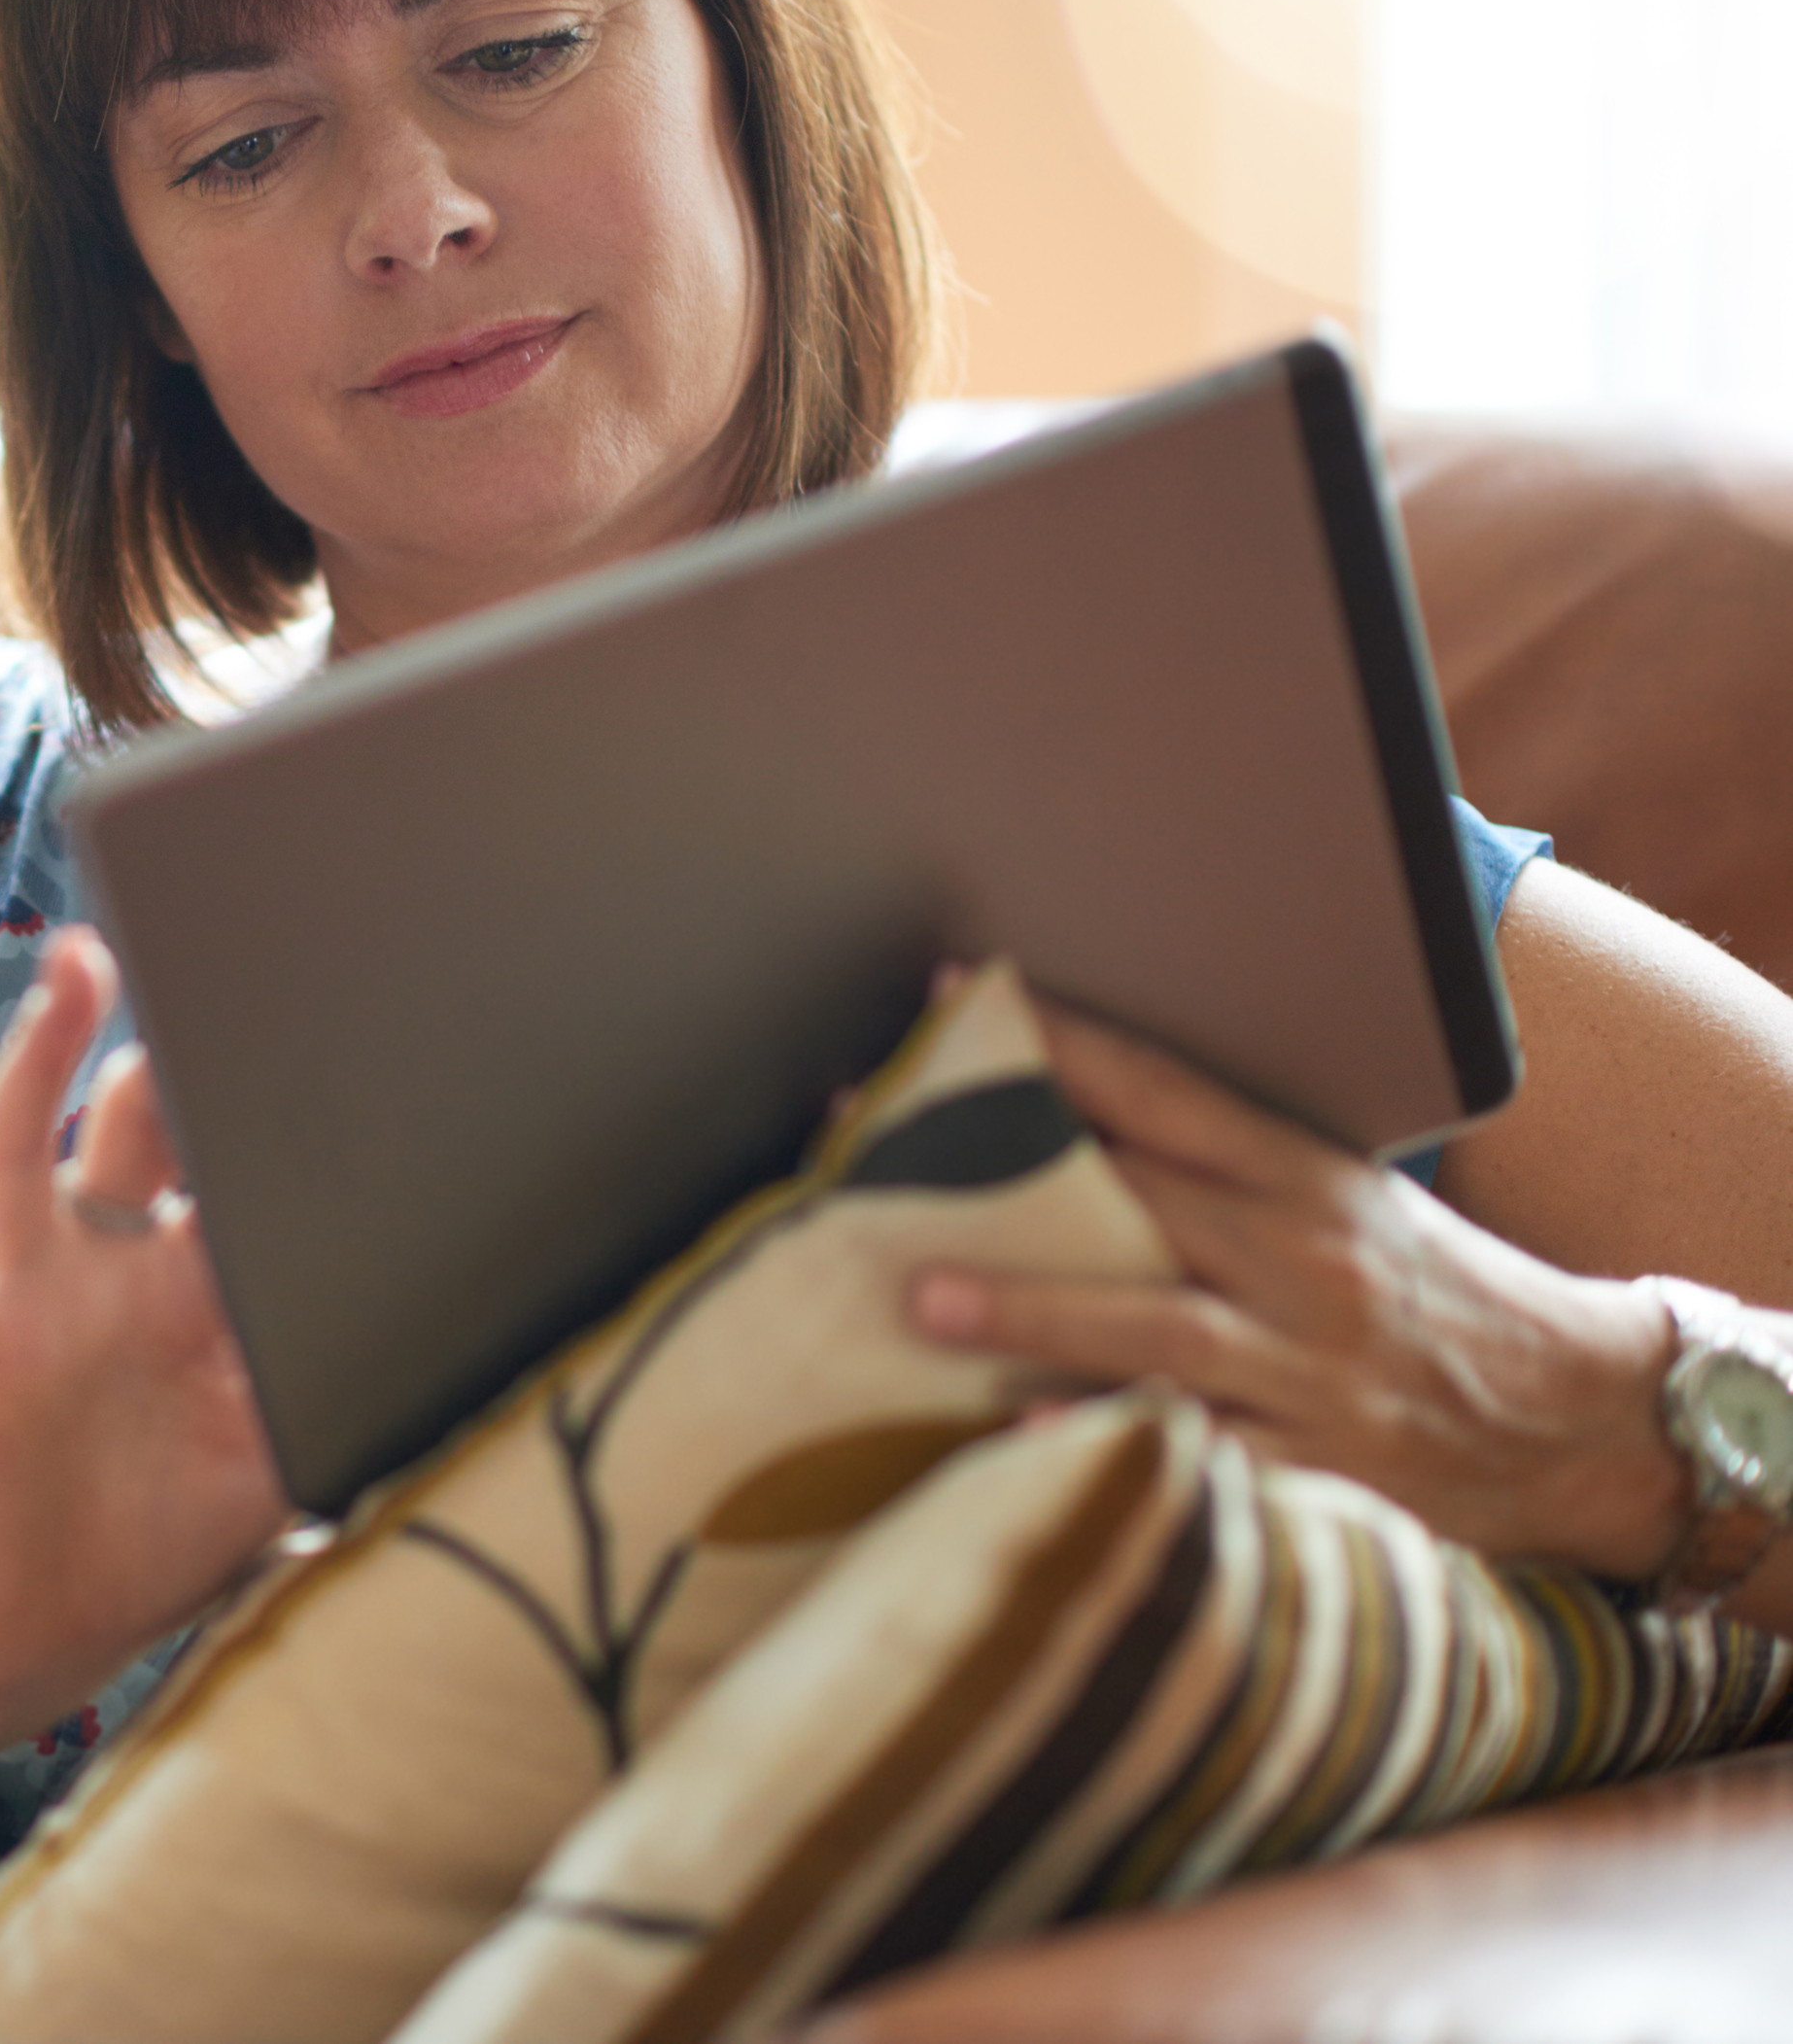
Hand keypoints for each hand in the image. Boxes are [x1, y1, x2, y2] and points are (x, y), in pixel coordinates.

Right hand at [0, 929, 287, 1807]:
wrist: (31, 1646)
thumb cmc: (155, 1545)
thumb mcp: (274, 1479)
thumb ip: (344, 1419)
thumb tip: (475, 1376)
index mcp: (192, 1291)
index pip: (239, 1170)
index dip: (279, 1102)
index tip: (344, 1009)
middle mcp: (106, 1273)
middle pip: (141, 1128)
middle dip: (174, 1041)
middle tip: (220, 940)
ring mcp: (26, 1309)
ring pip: (25, 1157)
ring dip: (42, 1059)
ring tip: (77, 967)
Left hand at [904, 992, 1690, 1578]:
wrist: (1583, 1413)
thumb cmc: (1431, 1292)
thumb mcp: (1345, 1202)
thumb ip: (1218, 1167)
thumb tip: (1067, 1118)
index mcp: (1304, 1179)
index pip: (1168, 1091)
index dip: (1060, 1044)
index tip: (953, 995)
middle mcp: (1303, 1262)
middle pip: (1143, 1199)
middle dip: (1009, 1177)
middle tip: (876, 1157)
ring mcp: (1311, 1367)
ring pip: (1162, 1330)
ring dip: (1037, 1315)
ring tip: (924, 1301)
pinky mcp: (1323, 1466)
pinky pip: (1208, 1454)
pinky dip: (1117, 1442)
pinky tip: (1028, 1437)